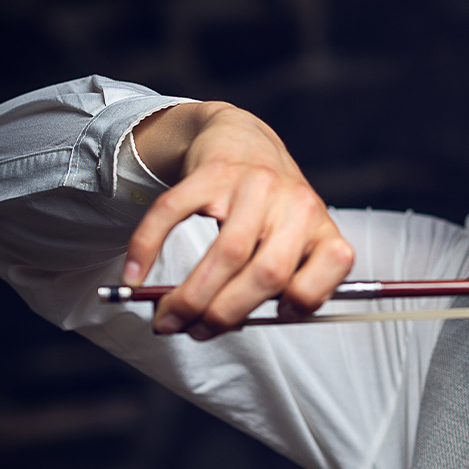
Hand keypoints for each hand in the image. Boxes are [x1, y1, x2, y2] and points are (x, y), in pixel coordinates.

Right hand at [122, 102, 353, 339]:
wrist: (244, 136)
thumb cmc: (269, 205)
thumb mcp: (294, 237)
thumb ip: (278, 282)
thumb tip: (225, 325)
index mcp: (321, 226)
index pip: (332, 264)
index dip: (306, 299)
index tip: (276, 316)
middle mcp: (296, 203)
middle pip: (269, 274)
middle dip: (227, 314)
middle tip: (196, 332)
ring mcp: (255, 185)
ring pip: (227, 253)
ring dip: (191, 297)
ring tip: (166, 318)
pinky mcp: (214, 171)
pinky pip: (175, 213)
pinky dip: (149, 248)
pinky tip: (135, 276)